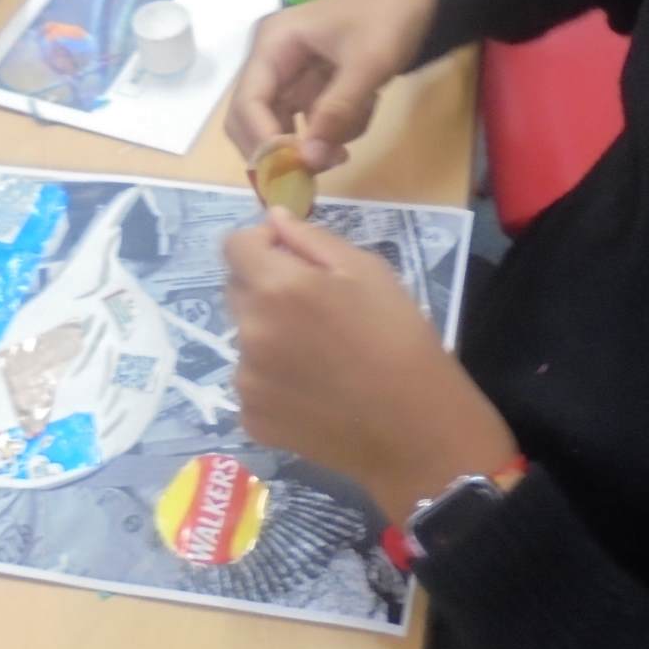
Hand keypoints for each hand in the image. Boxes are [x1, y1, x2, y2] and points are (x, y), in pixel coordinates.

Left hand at [224, 208, 517, 522]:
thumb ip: (311, 240)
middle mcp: (249, 331)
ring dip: (269, 337)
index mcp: (276, 288)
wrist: (414, 429)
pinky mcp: (251, 418)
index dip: (261, 243)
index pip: (234, 245)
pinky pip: (252, 383)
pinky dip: (274, 381)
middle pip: (237, 290)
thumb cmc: (400, 338)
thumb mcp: (369, 271)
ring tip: (321, 357)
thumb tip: (273, 220)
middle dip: (266, 288)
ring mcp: (245, 381)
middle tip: (316, 310)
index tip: (291, 256)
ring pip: (245, 339)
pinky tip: (315, 391)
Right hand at [227, 0, 437, 172]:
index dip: (263, 141)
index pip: (247, 102)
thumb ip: (336, 111)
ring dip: (312, 143)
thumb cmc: (387, 18)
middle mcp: (272, 62)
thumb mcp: (367, 63)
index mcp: (273, 45)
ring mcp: (290, 77)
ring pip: (281, 129)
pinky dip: (332, 132)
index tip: (293, 170)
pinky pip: (310, 125)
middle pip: (252, 121)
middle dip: (281, 150)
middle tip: (315, 172)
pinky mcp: (310, 90)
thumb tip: (307, 159)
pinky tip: (361, 114)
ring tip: (346, 145)